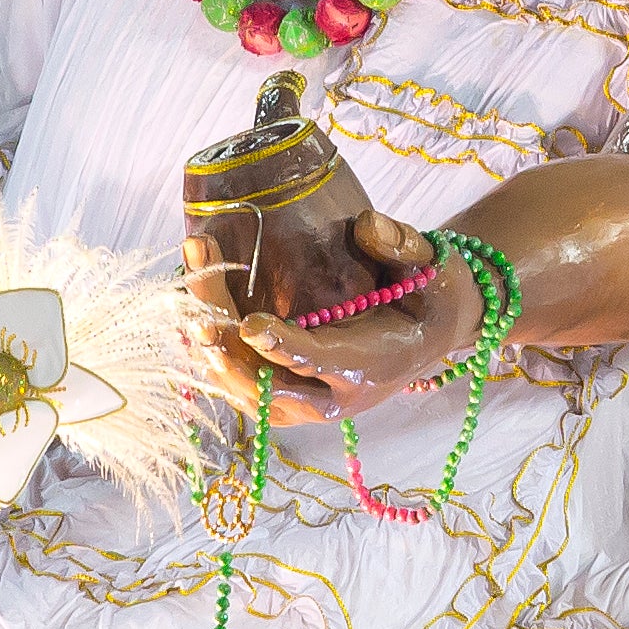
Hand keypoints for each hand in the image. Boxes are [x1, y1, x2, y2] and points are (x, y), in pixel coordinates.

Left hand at [191, 141, 487, 423]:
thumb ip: (405, 247)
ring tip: (192, 274)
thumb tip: (367, 226)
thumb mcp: (434, 264)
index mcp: (375, 365)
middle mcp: (337, 397)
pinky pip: (241, 381)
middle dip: (225, 335)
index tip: (250, 325)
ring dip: (210, 339)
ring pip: (244, 387)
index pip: (323, 362)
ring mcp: (309, 402)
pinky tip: (194, 301)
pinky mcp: (289, 394)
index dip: (286, 346)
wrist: (436, 328)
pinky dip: (213, 348)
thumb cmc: (433, 292)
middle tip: (199, 278)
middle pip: (268, 382)